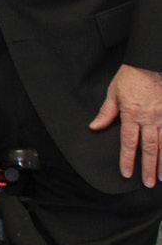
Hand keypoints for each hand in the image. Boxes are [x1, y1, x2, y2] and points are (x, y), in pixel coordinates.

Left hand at [90, 64, 161, 186]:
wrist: (149, 62)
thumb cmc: (131, 76)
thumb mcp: (113, 93)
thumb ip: (106, 112)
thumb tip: (94, 127)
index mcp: (132, 114)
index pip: (129, 142)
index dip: (127, 159)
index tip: (127, 173)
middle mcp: (150, 118)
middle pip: (149, 147)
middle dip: (149, 167)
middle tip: (149, 183)